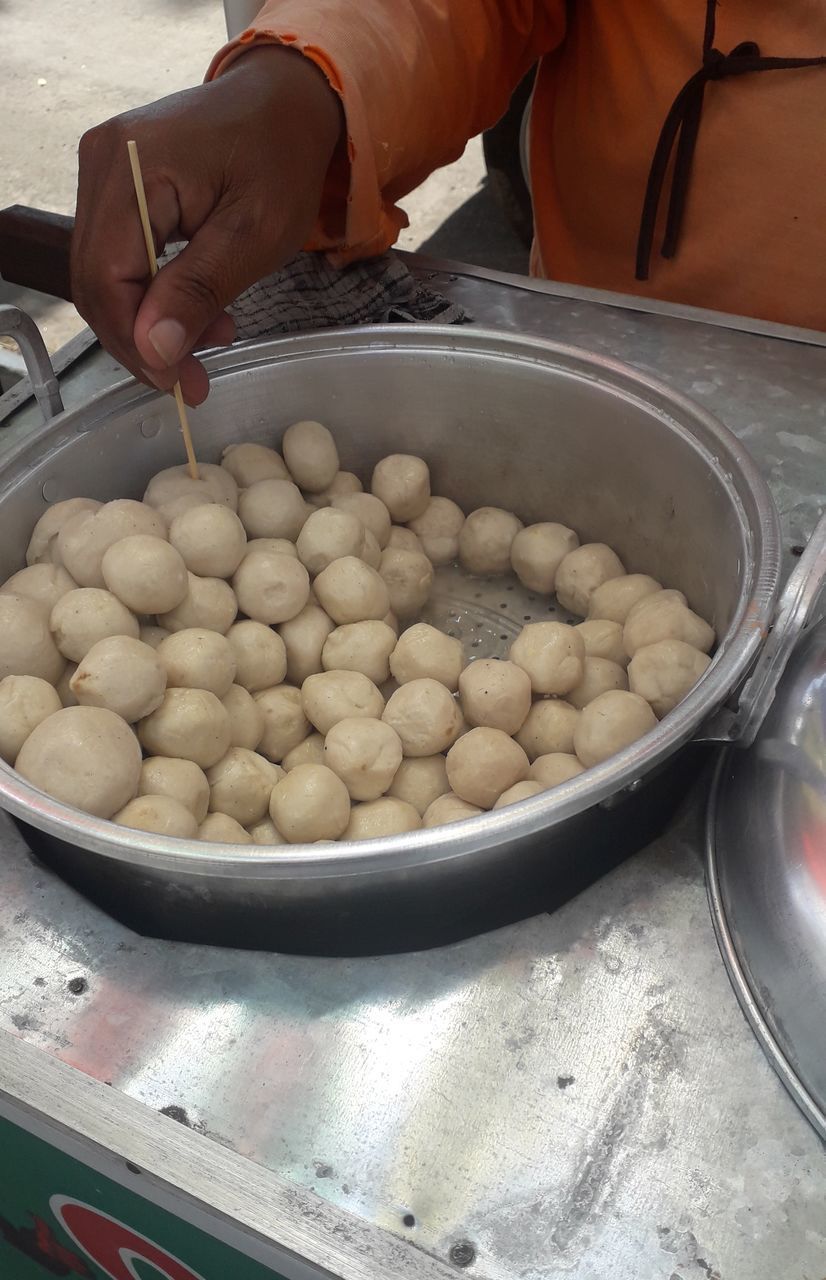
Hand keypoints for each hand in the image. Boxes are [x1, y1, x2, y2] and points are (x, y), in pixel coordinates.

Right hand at [71, 47, 342, 403]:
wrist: (284, 102)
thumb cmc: (281, 157)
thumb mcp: (255, 233)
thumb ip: (200, 290)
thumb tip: (155, 350)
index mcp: (131, 169)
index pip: (106, 278)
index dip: (136, 342)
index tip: (179, 383)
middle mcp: (101, 166)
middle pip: (97, 283)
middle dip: (145, 342)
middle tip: (196, 379)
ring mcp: (103, 175)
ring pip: (105, 278)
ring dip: (152, 324)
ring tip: (213, 338)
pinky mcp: (116, 189)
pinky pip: (119, 260)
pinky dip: (154, 297)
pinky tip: (198, 311)